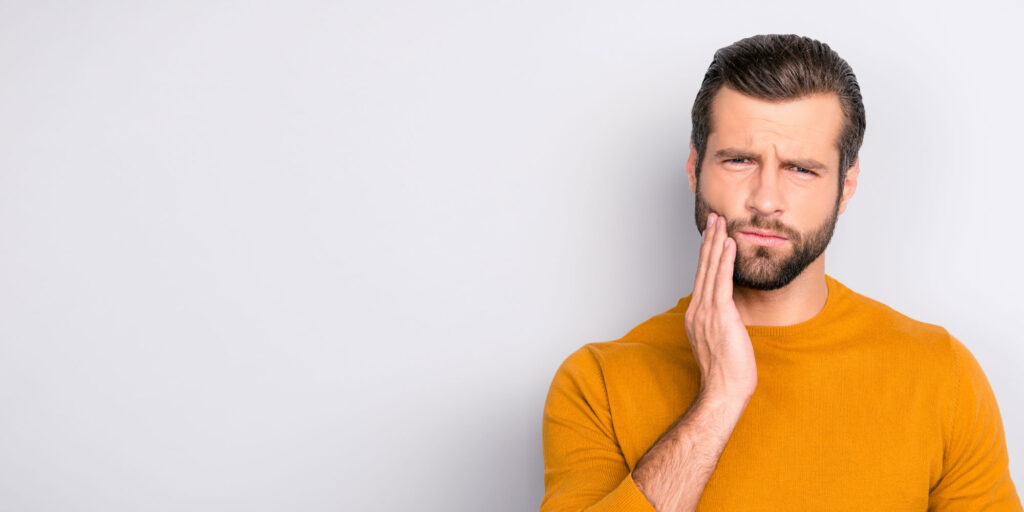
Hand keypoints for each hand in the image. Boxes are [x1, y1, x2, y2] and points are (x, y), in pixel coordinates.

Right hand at [684, 213, 756, 399]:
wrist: (724, 390)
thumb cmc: (727, 372)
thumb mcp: (721, 341)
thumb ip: (721, 323)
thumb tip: (730, 315)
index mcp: (696, 315)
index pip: (702, 278)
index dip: (707, 254)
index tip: (712, 236)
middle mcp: (698, 309)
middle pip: (703, 268)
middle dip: (709, 241)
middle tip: (714, 219)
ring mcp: (706, 311)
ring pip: (710, 270)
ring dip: (715, 243)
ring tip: (721, 223)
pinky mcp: (720, 314)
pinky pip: (721, 281)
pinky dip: (724, 260)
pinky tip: (728, 244)